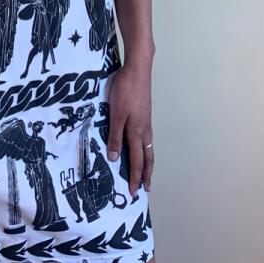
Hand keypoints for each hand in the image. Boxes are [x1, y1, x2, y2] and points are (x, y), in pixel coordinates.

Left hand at [106, 60, 153, 196]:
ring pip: (149, 149)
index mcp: (136, 133)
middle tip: (146, 189)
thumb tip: (115, 159)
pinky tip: (141, 147)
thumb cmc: (125, 91)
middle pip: (147, 158)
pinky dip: (146, 150)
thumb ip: (115, 136)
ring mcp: (146, 122)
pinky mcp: (145, 114)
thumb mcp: (116, 114)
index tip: (135, 193)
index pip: (137, 162)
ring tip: (147, 173)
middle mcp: (144, 131)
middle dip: (146, 175)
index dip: (135, 178)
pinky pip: (147, 139)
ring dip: (147, 163)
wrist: (138, 70)